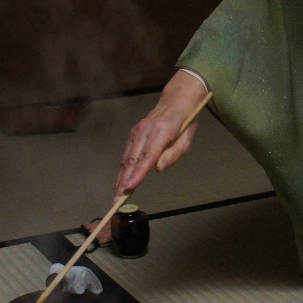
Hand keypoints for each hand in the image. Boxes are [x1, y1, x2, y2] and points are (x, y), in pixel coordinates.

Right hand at [112, 70, 207, 201]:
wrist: (176, 101)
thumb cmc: (185, 123)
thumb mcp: (187, 139)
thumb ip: (173, 154)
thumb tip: (158, 169)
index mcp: (162, 131)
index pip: (148, 156)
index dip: (138, 173)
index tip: (130, 187)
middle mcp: (145, 130)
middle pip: (132, 159)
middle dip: (124, 181)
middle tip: (117, 200)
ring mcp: (137, 131)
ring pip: (126, 158)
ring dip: (120, 177)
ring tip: (116, 195)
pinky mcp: (133, 133)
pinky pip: (126, 154)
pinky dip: (121, 169)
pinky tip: (119, 182)